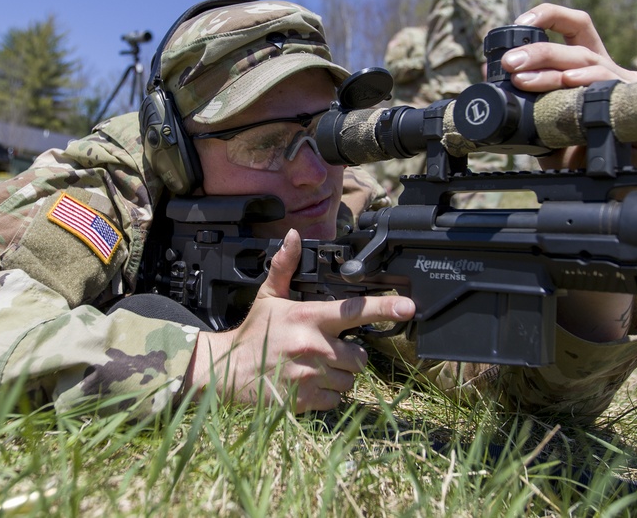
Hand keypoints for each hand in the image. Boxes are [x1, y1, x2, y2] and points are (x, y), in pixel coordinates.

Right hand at [184, 228, 414, 412]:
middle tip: (328, 350)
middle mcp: (314, 346)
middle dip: (350, 355)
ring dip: (339, 376)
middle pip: (360, 356)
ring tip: (316, 367)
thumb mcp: (268, 297)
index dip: (384, 308)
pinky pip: (336, 399)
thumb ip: (285, 267)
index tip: (408, 306)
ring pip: (350, 380)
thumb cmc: (253, 333)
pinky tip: (309, 384)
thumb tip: (293, 236)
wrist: (227, 371)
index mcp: (309, 318)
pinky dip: (327, 395)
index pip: (354, 311)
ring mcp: (311, 376)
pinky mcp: (306, 400)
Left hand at [503, 3, 636, 168]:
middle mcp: (608, 70)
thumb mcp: (542, 121)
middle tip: (509, 62)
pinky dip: (587, 81)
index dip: (550, 16)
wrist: (604, 185)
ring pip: (587, 63)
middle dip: (538, 50)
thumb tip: (487, 73)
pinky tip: (570, 82)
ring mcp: (625, 85)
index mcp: (587, 67)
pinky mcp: (636, 104)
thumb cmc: (574, 151)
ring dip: (551, 70)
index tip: (520, 22)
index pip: (575, 27)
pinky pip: (610, 86)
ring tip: (523, 79)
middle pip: (575, 45)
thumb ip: (523, 96)